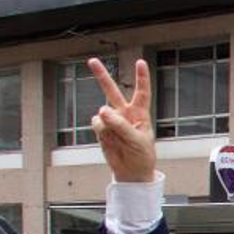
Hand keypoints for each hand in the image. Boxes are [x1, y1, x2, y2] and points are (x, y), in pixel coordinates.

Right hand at [89, 58, 155, 183]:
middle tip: (92, 61)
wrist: (132, 172)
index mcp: (140, 113)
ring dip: (108, 124)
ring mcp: (111, 121)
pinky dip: (102, 132)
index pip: (141, 93)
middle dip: (102, 76)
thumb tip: (102, 110)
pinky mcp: (101, 129)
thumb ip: (121, 125)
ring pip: (103, 113)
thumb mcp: (137, 140)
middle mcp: (124, 113)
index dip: (141, 78)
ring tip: (118, 138)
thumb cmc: (141, 155)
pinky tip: (110, 140)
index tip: (140, 62)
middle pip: (112, 91)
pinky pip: (97, 124)